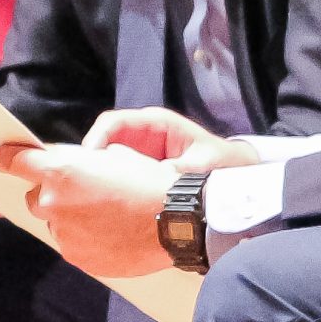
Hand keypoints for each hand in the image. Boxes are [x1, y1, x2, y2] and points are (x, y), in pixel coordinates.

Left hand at [0, 139, 172, 278]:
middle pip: (34, 198)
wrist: (177, 221)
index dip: (8, 159)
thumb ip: (78, 162)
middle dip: (50, 195)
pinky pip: (72, 245)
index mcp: (59, 171)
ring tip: (104, 217)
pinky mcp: (77, 257)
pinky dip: (84, 240)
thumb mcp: (112, 156)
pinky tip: (110, 234)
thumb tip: (65, 164)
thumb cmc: (149, 182)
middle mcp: (53, 203)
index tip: (3, 159)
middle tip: (82, 195)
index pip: (13, 162)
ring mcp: (64, 233)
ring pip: (54, 223)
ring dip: (69, 219)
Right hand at [82, 110, 265, 177]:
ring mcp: (140, 150)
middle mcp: (143, 133)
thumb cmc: (222, 163)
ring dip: (100, 172)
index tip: (88, 159)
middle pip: (104, 139)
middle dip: (92, 158)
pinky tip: (109, 198)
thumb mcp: (201, 167)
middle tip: (83, 180)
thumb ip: (175, 172)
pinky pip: (118, 171)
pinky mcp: (141, 167)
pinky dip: (111, 183)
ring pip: (108, 157)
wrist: (237, 175)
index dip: (97, 138)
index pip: (114, 122)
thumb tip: (150, 182)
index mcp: (156, 124)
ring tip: (93, 192)